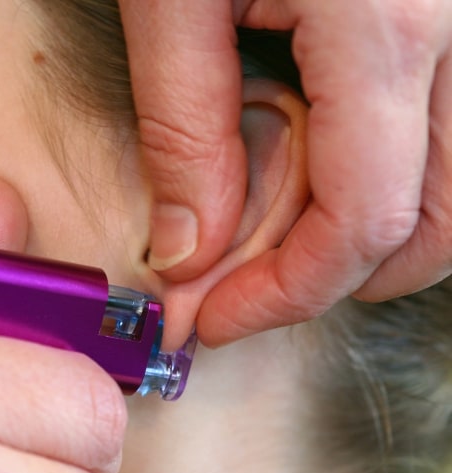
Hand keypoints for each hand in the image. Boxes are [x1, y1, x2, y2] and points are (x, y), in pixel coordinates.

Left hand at [119, 0, 451, 344]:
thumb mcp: (170, 1)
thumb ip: (184, 126)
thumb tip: (187, 248)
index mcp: (385, 26)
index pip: (364, 219)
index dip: (290, 292)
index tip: (220, 318)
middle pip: (442, 218)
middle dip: (349, 277)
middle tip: (263, 294)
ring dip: (381, 230)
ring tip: (289, 239)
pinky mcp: (438, 15)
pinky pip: (438, 128)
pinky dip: (389, 173)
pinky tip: (321, 168)